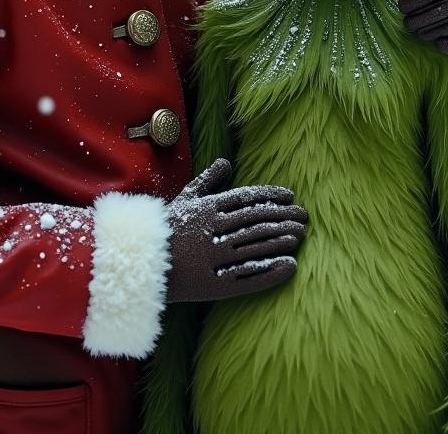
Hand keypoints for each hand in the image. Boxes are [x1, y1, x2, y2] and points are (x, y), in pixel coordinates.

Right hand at [165, 158, 308, 303]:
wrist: (143, 265)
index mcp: (207, 209)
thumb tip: (226, 162)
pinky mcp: (216, 285)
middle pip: (256, 221)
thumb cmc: (167, 228)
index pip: (247, 198)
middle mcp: (213, 231)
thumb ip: (208, 180)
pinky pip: (250, 276)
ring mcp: (215, 259)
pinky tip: (290, 265)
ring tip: (300, 236)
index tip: (290, 197)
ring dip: (282, 240)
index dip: (271, 196)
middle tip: (304, 216)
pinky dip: (273, 271)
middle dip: (284, 217)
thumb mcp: (185, 199)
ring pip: (256, 246)